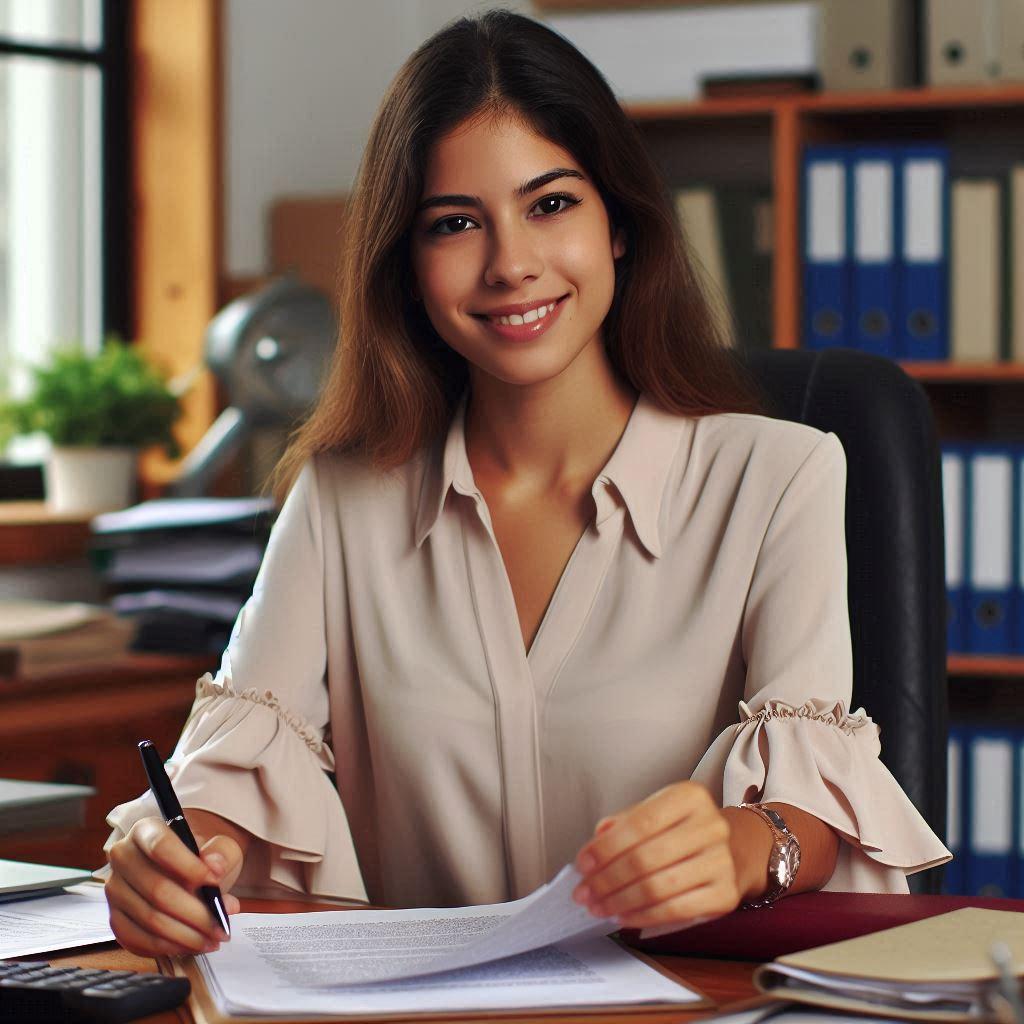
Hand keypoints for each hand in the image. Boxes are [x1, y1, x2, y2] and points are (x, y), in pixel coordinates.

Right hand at [105, 815, 243, 957]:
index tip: (215, 881)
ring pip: (149, 919)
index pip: (161, 847)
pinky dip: (169, 947)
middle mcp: (123, 858)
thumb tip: (214, 865)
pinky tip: (193, 945)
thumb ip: (221, 853)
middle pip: (157, 890)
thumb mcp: (221, 846)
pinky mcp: (116, 919)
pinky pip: (138, 940)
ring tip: (214, 938)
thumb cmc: (204, 856)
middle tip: (222, 925)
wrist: (188, 870)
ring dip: (186, 935)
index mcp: (145, 830)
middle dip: (195, 913)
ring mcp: (116, 890)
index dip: (188, 866)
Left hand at [572, 781, 740, 930]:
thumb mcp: (656, 812)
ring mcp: (722, 861)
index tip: (583, 863)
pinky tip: (623, 916)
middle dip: (607, 879)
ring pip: (658, 887)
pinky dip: (643, 916)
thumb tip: (596, 841)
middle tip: (584, 892)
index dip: (607, 847)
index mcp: (690, 797)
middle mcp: (711, 826)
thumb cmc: (684, 830)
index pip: (641, 823)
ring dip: (620, 901)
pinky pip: (676, 910)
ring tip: (598, 906)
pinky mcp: (725, 894)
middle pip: (646, 858)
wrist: (734, 848)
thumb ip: (625, 823)